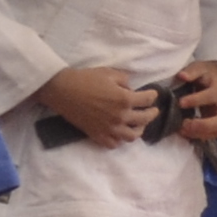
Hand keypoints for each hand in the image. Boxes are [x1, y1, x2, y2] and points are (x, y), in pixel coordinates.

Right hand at [36, 62, 160, 146]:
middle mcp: (120, 117)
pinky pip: (114, 144)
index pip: (147, 100)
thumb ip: (124, 80)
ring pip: (131, 136)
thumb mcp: (108, 73)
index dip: (153, 96)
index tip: (153, 94)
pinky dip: (119, 140)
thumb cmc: (85, 79)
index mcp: (125, 99)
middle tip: (153, 111)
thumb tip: (130, 88)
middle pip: (144, 119)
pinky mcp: (98, 135)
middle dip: (152, 114)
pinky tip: (119, 134)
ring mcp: (110, 129)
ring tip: (139, 125)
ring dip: (139, 130)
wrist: (63, 91)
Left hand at [167, 61, 216, 144]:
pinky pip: (212, 135)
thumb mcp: (200, 67)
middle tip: (184, 124)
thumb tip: (182, 76)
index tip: (181, 102)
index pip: (212, 96)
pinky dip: (199, 136)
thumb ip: (192, 71)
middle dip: (204, 125)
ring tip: (182, 130)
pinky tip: (185, 132)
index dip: (196, 100)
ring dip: (200, 133)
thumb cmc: (207, 74)